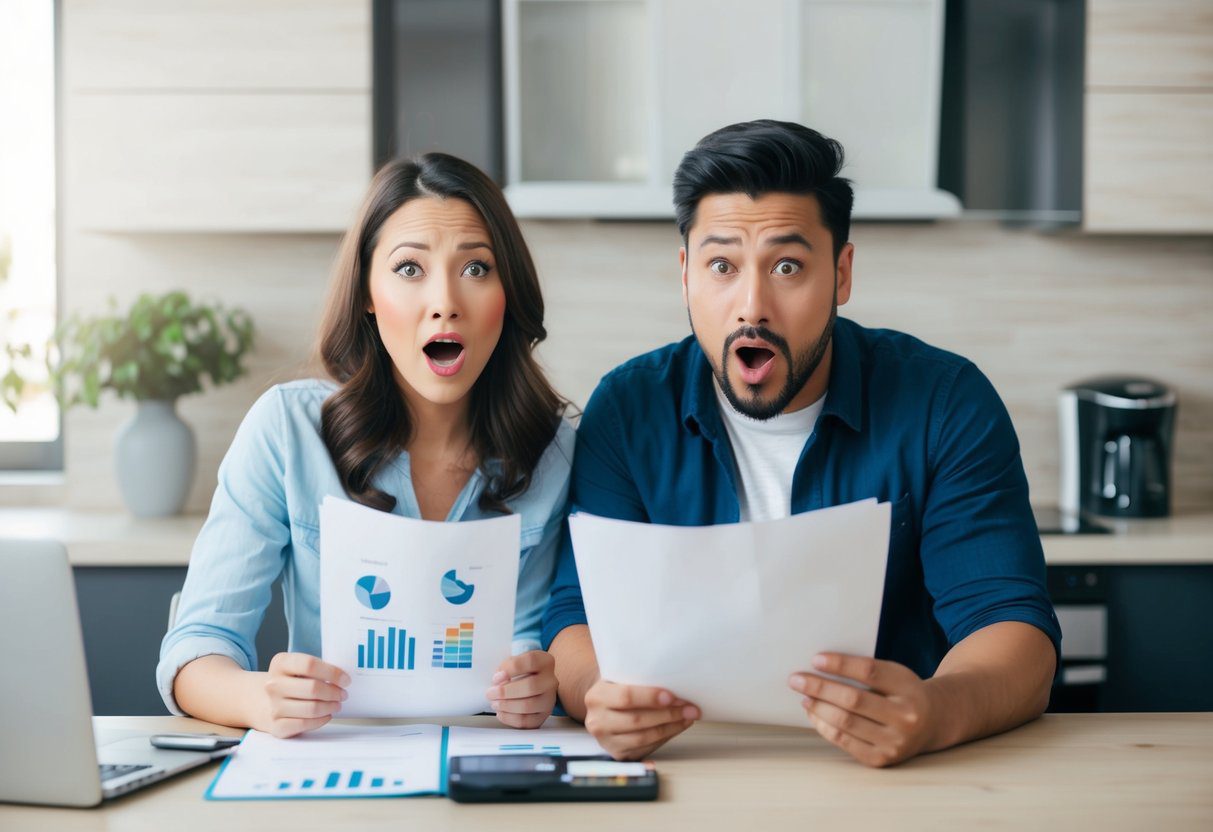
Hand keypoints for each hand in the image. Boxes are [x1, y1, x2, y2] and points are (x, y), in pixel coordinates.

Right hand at [255, 653, 349, 737]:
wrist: (265, 703)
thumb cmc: (291, 683)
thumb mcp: (298, 668)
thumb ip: (317, 669)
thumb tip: (343, 678)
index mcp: (280, 663)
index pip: (309, 664)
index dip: (332, 672)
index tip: (345, 679)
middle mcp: (273, 684)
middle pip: (313, 688)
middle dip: (334, 692)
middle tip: (343, 694)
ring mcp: (273, 706)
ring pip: (312, 708)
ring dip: (330, 707)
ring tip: (337, 704)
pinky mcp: (277, 725)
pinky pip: (305, 724)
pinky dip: (321, 720)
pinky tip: (327, 715)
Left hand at [487, 651, 557, 728]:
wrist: (533, 683)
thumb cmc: (520, 672)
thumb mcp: (514, 662)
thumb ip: (506, 667)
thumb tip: (498, 681)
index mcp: (544, 662)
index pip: (530, 661)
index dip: (510, 669)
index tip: (496, 677)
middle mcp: (550, 680)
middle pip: (530, 686)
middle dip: (505, 692)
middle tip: (491, 693)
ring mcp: (549, 699)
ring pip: (528, 706)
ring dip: (506, 706)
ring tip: (495, 703)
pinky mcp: (543, 715)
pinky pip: (527, 722)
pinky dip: (510, 718)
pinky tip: (501, 713)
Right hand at [583, 680, 698, 759]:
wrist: (603, 706)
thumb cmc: (618, 688)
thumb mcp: (620, 677)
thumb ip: (640, 679)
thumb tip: (674, 683)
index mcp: (596, 697)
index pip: (626, 697)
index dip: (650, 697)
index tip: (672, 696)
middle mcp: (597, 722)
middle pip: (637, 720)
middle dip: (667, 714)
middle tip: (689, 707)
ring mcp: (606, 741)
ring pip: (643, 737)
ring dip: (670, 727)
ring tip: (687, 717)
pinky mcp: (618, 754)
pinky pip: (646, 748)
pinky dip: (665, 737)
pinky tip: (676, 726)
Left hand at [789, 653, 936, 767]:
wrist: (933, 722)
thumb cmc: (903, 692)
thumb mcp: (895, 674)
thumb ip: (865, 670)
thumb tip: (819, 666)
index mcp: (908, 687)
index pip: (869, 671)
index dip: (840, 664)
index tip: (815, 659)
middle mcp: (905, 716)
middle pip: (853, 699)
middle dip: (819, 687)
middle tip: (796, 679)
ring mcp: (895, 741)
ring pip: (846, 722)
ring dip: (818, 708)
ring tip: (804, 696)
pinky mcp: (882, 759)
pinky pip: (845, 741)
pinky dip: (824, 726)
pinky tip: (814, 715)